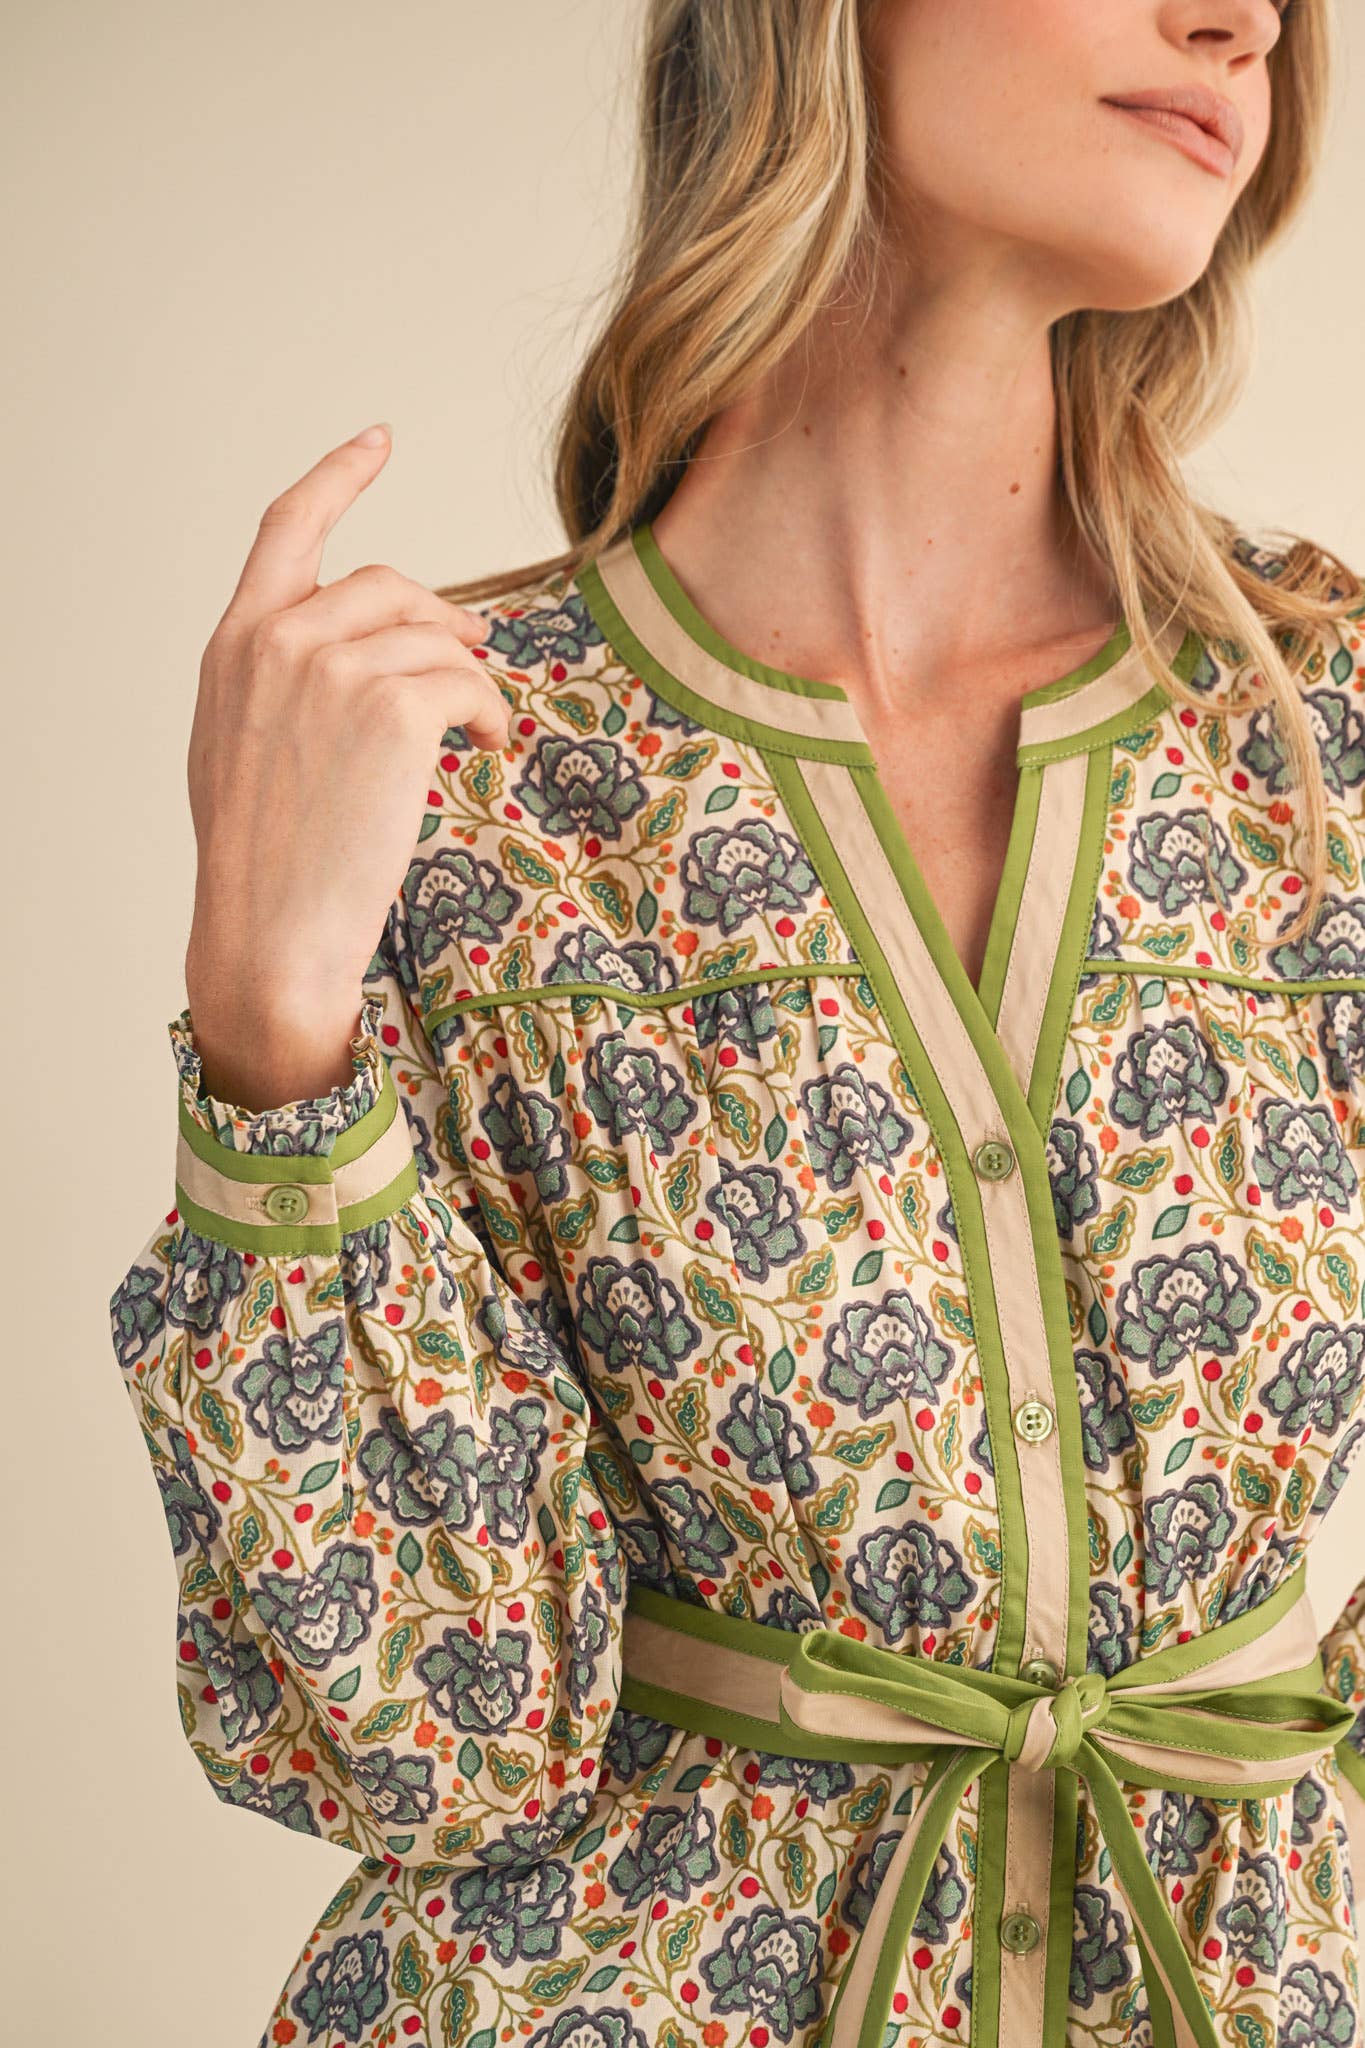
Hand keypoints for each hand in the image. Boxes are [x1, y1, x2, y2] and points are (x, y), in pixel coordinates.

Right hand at [183, 422, 508, 1100]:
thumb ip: (282, 682)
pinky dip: (489, 713)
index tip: (378, 439)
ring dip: (473, 680)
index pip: (287, 528)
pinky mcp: (390, 707)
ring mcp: (331, 669)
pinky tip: (485, 750)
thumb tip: (363, 654)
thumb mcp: (242, 748)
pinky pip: (468, 681)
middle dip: (444, 617)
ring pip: (439, 636)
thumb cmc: (264, 861)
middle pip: (390, 584)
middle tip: (477, 658)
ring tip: (478, 732)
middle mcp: (276, 640)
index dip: (338, 475)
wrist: (270, 931)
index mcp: (234, 643)